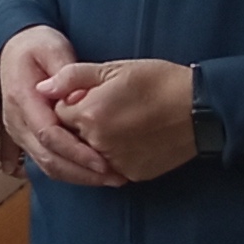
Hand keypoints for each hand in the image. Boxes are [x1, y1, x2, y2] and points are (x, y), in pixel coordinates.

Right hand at [0, 28, 124, 188]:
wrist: (10, 50)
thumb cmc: (35, 47)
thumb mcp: (52, 47)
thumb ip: (65, 71)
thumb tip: (75, 97)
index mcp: (22, 98)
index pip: (48, 134)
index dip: (76, 152)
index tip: (102, 161)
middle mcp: (16, 120)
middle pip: (47, 158)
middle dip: (82, 172)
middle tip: (115, 177)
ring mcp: (18, 132)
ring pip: (46, 165)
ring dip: (77, 176)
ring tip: (109, 178)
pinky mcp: (25, 139)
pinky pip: (45, 162)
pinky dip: (69, 172)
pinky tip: (91, 174)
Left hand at [60, 58, 200, 182]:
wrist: (201, 108)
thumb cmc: (159, 81)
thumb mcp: (115, 68)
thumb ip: (73, 77)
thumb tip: (41, 88)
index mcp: (89, 114)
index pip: (59, 113)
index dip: (73, 102)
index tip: (94, 94)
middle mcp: (98, 143)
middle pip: (73, 136)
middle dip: (83, 123)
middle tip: (112, 108)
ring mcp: (115, 163)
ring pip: (91, 153)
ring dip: (99, 141)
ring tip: (126, 122)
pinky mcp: (133, 175)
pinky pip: (112, 167)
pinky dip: (117, 155)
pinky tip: (136, 138)